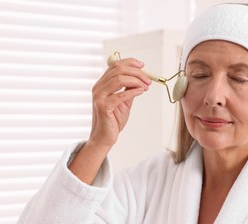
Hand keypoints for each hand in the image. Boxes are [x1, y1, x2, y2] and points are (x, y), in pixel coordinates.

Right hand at [68, 58, 150, 184]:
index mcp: (102, 84)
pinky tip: (141, 92)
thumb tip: (140, 78)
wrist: (105, 137)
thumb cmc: (113, 119)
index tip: (143, 65)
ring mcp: (99, 96)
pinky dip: (133, 91)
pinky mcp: (103, 106)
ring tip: (146, 86)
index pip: (115, 65)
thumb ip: (129, 89)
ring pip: (119, 79)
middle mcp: (98, 88)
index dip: (130, 62)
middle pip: (118, 70)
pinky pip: (120, 94)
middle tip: (148, 79)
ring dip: (136, 80)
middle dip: (136, 72)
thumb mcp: (124, 101)